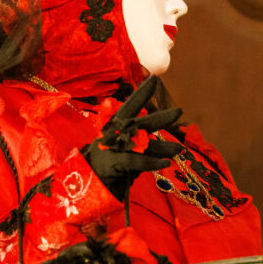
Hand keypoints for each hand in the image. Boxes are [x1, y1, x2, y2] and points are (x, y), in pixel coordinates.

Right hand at [84, 77, 182, 199]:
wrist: (83, 185)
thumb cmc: (105, 166)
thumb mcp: (123, 152)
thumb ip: (139, 146)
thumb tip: (163, 149)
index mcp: (114, 127)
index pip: (129, 106)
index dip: (141, 93)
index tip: (154, 79)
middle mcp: (114, 134)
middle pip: (139, 122)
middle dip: (160, 117)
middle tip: (179, 111)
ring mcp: (113, 147)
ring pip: (142, 144)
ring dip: (163, 147)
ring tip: (179, 149)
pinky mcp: (113, 163)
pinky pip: (136, 161)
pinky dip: (151, 162)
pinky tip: (165, 163)